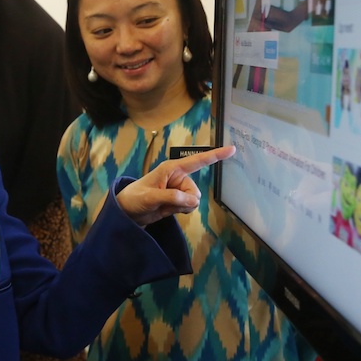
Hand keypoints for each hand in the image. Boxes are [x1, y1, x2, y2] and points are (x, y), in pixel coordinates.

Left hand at [116, 145, 234, 226]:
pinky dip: (182, 210)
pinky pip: (189, 207)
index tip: (232, 149)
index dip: (215, 155)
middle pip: (196, 190)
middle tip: (168, 203)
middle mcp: (178, 177)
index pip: (198, 161)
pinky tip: (169, 210)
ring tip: (165, 206)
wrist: (128, 211)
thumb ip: (171, 197)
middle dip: (186, 200)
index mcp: (172, 168)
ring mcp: (179, 189)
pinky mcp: (178, 200)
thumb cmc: (135, 198)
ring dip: (183, 206)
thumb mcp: (150, 197)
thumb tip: (191, 200)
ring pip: (194, 200)